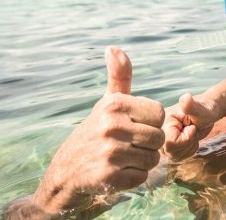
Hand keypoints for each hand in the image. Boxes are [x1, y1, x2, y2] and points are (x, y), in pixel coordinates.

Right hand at [31, 47, 164, 214]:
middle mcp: (111, 125)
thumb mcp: (107, 103)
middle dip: (148, 146)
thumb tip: (114, 48)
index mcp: (114, 105)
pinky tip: (116, 172)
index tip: (133, 126)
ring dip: (142, 163)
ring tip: (122, 158)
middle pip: (159, 138)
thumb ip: (119, 76)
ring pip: (153, 159)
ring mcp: (109, 151)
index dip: (151, 123)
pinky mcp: (109, 176)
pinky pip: (142, 177)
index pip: (159, 114)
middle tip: (127, 146)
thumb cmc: (96, 132)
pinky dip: (133, 178)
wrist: (65, 172)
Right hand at [162, 93, 218, 160]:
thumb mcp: (200, 109)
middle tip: (191, 128)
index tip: (189, 125)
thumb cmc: (204, 110)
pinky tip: (189, 138)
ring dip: (189, 146)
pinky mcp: (167, 147)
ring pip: (175, 156)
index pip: (171, 143)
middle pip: (172, 152)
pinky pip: (178, 158)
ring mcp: (161, 140)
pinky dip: (189, 150)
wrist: (206, 113)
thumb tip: (185, 98)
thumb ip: (191, 106)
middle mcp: (158, 131)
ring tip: (190, 132)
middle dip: (188, 143)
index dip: (186, 138)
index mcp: (161, 121)